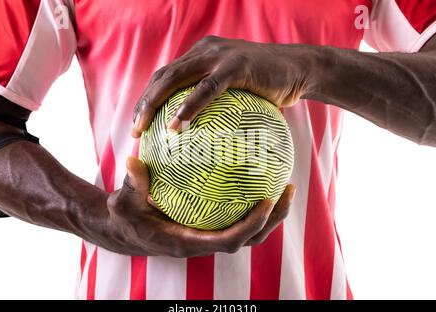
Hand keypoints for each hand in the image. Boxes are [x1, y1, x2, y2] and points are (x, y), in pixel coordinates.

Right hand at [107, 157, 295, 256]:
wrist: (127, 231)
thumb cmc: (126, 216)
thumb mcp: (123, 201)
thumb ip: (132, 184)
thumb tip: (133, 160)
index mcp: (188, 242)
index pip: (228, 240)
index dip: (251, 225)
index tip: (267, 200)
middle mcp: (204, 242)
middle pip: (250, 238)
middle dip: (273, 218)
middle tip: (288, 189)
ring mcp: (209, 236)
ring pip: (249, 232)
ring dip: (271, 213)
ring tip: (286, 185)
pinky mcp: (209, 227)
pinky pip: (237, 217)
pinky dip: (253, 205)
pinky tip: (257, 178)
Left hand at [132, 35, 316, 136]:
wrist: (300, 68)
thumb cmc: (269, 86)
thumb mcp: (238, 90)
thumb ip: (218, 103)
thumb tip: (204, 136)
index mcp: (202, 55)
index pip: (166, 75)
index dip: (148, 98)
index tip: (140, 124)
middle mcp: (205, 51)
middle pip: (163, 76)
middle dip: (144, 103)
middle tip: (135, 132)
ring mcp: (219, 56)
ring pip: (176, 78)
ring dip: (155, 104)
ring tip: (144, 129)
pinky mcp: (236, 66)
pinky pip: (207, 89)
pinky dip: (189, 107)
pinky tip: (177, 125)